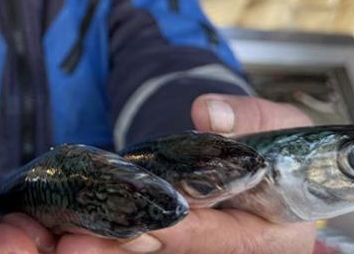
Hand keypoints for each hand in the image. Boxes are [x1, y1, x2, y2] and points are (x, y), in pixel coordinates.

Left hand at [52, 95, 316, 253]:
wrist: (280, 172)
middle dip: (129, 245)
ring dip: (114, 247)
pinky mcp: (184, 248)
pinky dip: (117, 241)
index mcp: (270, 234)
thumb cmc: (283, 151)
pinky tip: (78, 233)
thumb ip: (246, 117)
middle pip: (178, 253)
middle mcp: (237, 253)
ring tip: (71, 239)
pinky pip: (150, 247)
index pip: (216, 236)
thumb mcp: (278, 125)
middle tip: (79, 239)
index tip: (138, 221)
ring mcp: (209, 252)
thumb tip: (206, 114)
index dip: (175, 228)